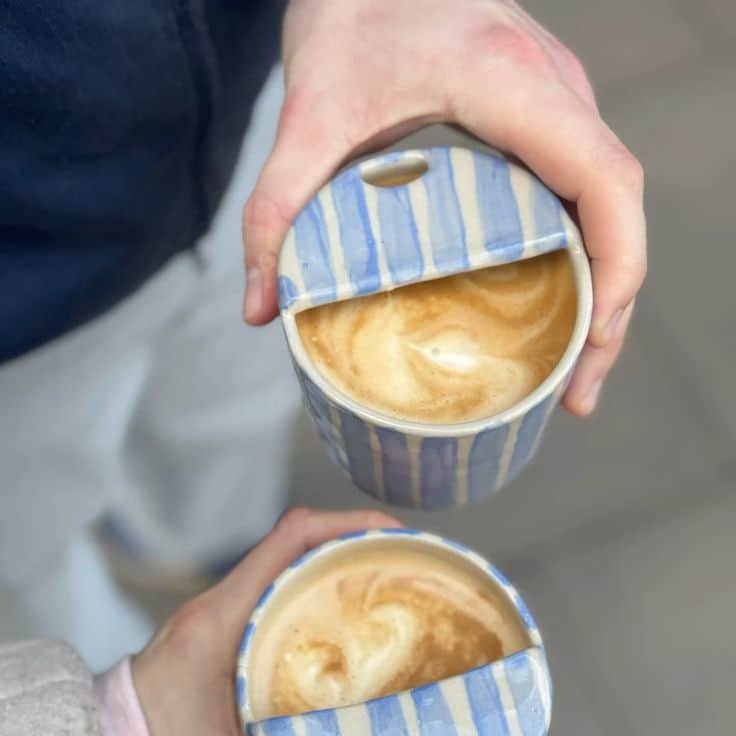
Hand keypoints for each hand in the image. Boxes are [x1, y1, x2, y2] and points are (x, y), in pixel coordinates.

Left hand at [131, 507, 405, 735]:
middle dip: (366, 554)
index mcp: (217, 629)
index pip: (288, 543)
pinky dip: (325, 605)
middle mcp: (221, 612)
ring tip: (406, 604)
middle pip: (304, 551)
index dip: (351, 529)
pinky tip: (363, 643)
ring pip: (295, 574)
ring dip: (347, 577)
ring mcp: (223, 623)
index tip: (404, 543)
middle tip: (423, 581)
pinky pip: (282, 603)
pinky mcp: (227, 643)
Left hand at [242, 0, 645, 414]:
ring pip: (609, 204)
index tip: (590, 345)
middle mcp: (555, 91)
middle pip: (619, 211)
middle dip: (612, 309)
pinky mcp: (543, 113)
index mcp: (514, 86)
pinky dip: (584, 253)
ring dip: (605, 286)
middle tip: (576, 391)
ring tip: (571, 367)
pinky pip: (585, 190)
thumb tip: (260, 308)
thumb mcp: (308, 112)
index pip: (606, 183)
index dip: (619, 270)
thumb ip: (276, 208)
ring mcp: (557, 100)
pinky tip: (554, 305)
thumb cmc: (349, 13)